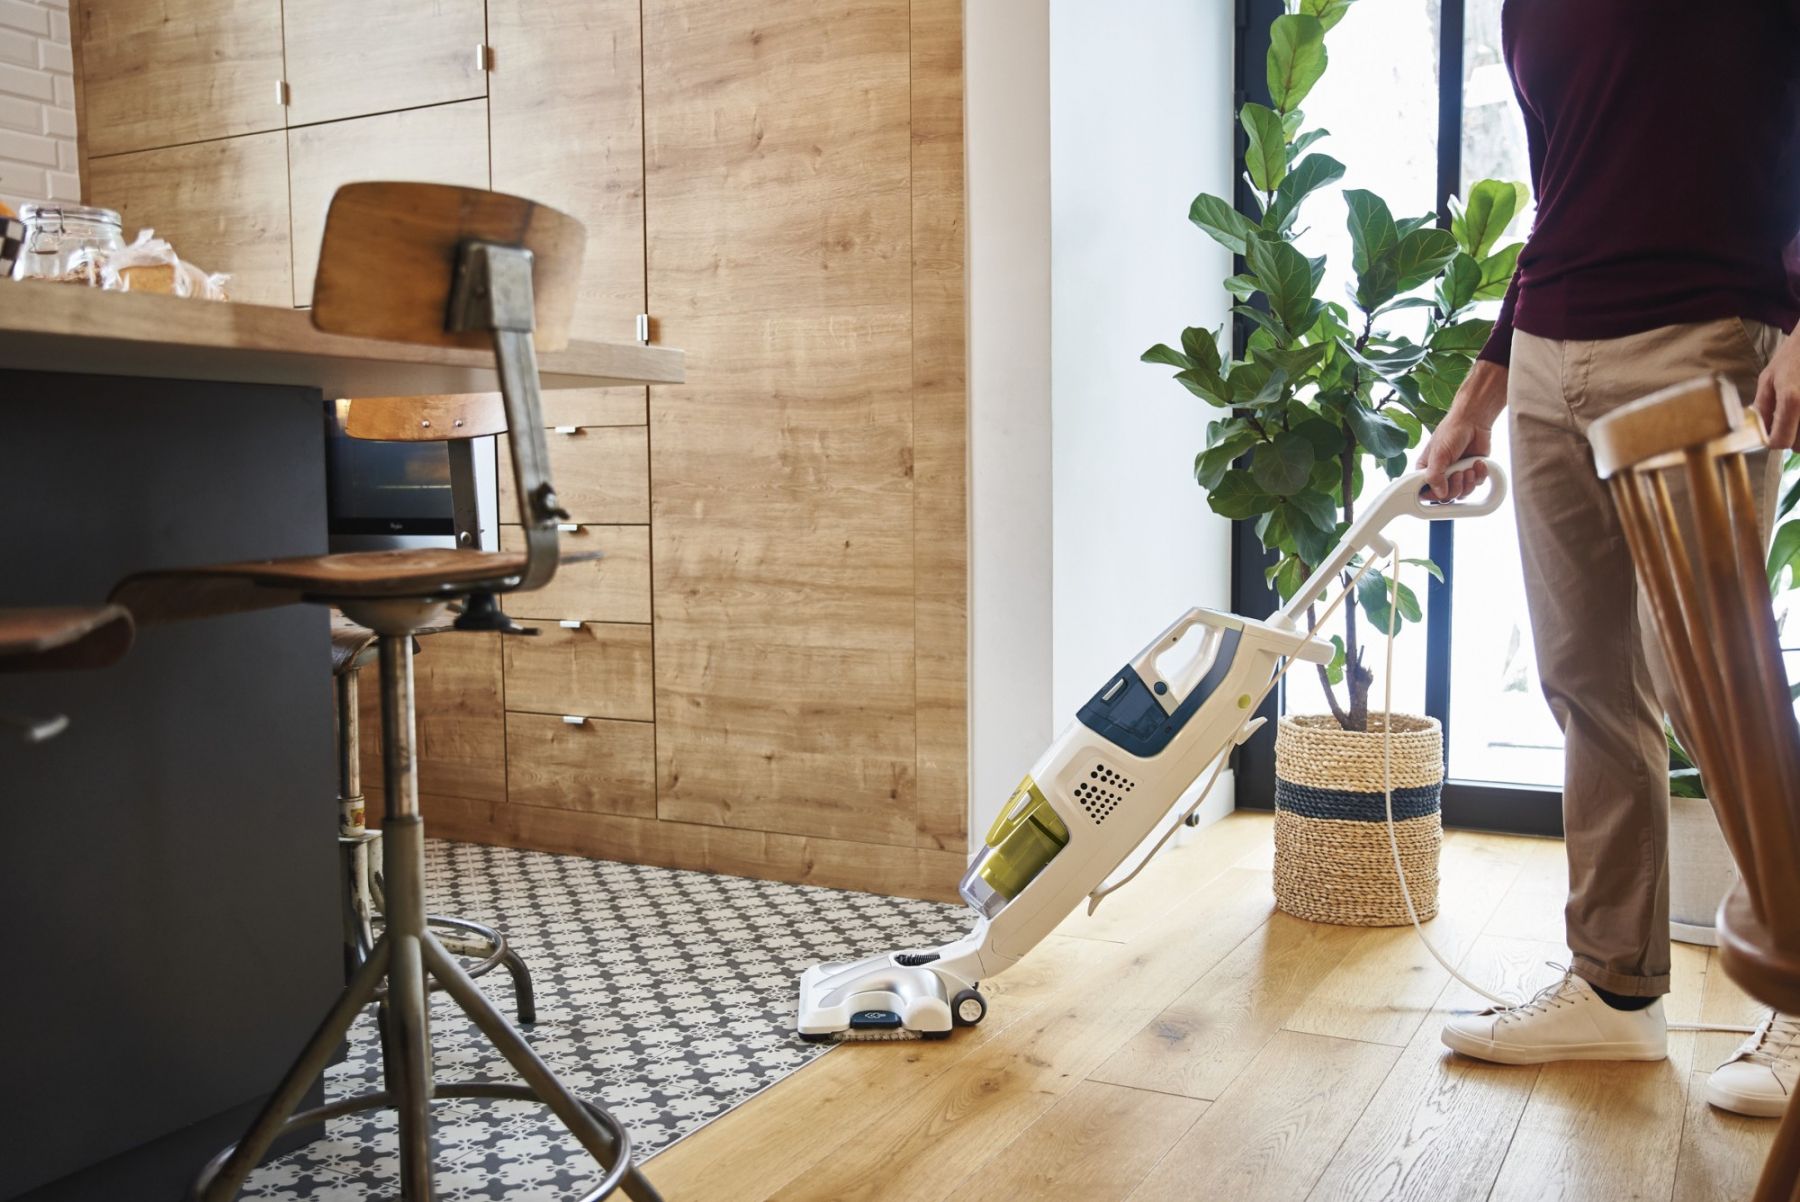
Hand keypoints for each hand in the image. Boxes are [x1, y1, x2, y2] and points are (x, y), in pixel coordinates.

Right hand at [1419, 359, 1507, 500]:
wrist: (1474, 421)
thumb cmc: (1451, 432)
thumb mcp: (1438, 454)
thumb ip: (1435, 476)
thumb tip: (1440, 495)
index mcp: (1427, 470)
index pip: (1425, 492)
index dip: (1433, 496)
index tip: (1441, 494)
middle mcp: (1441, 475)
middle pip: (1446, 497)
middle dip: (1455, 487)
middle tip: (1457, 474)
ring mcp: (1457, 475)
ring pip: (1462, 493)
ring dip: (1468, 482)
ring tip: (1468, 468)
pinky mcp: (1472, 472)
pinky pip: (1477, 484)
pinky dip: (1480, 474)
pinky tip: (1477, 462)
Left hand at [1754, 332, 1799, 450]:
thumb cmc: (1793, 356)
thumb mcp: (1769, 379)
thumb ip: (1762, 408)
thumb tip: (1757, 433)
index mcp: (1792, 399)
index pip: (1781, 441)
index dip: (1773, 441)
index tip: (1771, 434)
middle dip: (1791, 439)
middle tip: (1788, 423)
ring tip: (1797, 416)